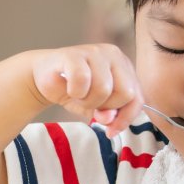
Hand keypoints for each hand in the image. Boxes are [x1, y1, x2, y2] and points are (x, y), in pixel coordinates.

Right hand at [29, 44, 144, 135]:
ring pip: (104, 88)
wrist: (45, 78)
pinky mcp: (74, 54)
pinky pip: (82, 81)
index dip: (126, 118)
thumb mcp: (98, 107)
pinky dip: (75, 93)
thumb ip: (111, 114)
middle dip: (107, 107)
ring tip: (78, 95)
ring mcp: (94, 52)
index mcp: (125, 67)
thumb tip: (110, 119)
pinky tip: (69, 89)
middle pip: (126, 93)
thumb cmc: (76, 91)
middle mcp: (114, 55)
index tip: (110, 130)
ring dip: (88, 101)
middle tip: (90, 104)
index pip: (138, 98)